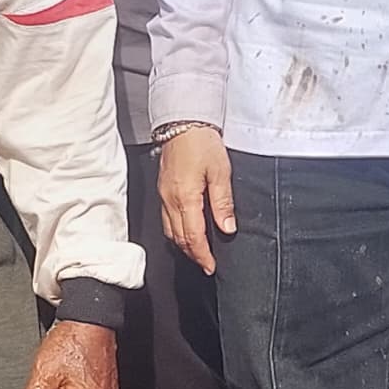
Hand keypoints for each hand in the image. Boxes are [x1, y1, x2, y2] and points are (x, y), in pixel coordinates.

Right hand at [156, 126, 235, 272]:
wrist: (183, 122)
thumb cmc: (202, 143)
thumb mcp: (221, 172)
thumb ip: (223, 202)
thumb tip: (226, 227)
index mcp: (185, 197)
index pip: (193, 236)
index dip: (202, 255)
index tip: (210, 266)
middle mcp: (170, 199)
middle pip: (178, 237)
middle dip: (193, 254)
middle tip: (206, 265)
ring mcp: (163, 195)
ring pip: (169, 230)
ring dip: (183, 245)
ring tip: (197, 253)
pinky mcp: (162, 189)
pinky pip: (166, 218)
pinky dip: (175, 231)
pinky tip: (185, 232)